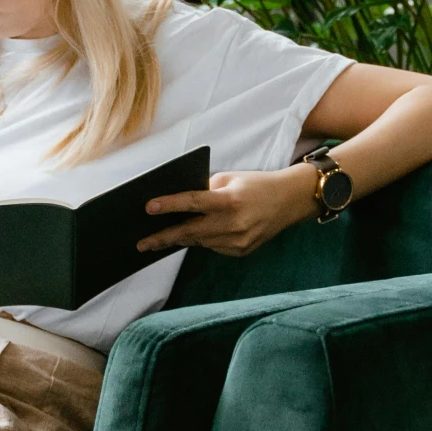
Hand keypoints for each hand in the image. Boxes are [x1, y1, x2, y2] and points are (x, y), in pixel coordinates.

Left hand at [137, 165, 317, 258]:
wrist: (290, 200)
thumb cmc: (256, 185)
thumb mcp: (229, 179)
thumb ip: (204, 190)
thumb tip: (177, 203)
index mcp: (229, 201)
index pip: (193, 203)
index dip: (169, 205)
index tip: (148, 208)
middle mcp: (234, 224)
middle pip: (190, 232)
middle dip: (163, 238)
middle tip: (141, 244)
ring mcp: (239, 241)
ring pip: (200, 242)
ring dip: (181, 239)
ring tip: (159, 239)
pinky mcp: (242, 251)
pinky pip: (213, 247)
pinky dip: (203, 240)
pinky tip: (195, 235)